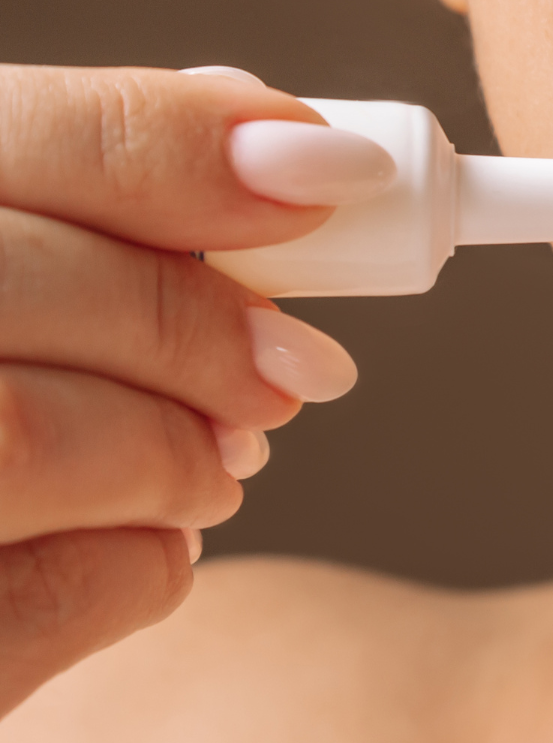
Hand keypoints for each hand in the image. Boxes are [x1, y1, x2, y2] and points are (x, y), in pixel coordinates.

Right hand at [0, 63, 385, 717]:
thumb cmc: (1, 358)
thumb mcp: (1, 265)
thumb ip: (85, 207)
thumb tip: (289, 149)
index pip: (11, 138)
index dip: (183, 146)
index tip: (329, 168)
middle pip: (26, 288)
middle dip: (192, 325)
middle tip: (293, 364)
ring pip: (30, 436)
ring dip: (174, 449)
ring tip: (216, 460)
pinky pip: (36, 604)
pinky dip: (138, 566)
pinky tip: (148, 539)